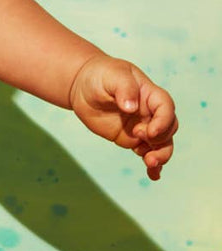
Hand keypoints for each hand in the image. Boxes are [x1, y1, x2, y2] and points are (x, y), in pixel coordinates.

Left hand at [69, 55, 177, 179]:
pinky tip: (153, 176)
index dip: (163, 121)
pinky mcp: (131, 139)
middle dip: (161, 140)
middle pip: (168, 129)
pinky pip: (146, 153)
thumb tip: (130, 108)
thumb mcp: (113, 75)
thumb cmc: (101, 75)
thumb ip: (124, 89)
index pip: (166, 108)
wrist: (83, 85)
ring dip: (160, 156)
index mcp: (150, 94)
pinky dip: (153, 166)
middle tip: (142, 140)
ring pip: (160, 145)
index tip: (149, 131)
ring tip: (150, 163)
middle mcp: (150, 113)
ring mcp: (142, 127)